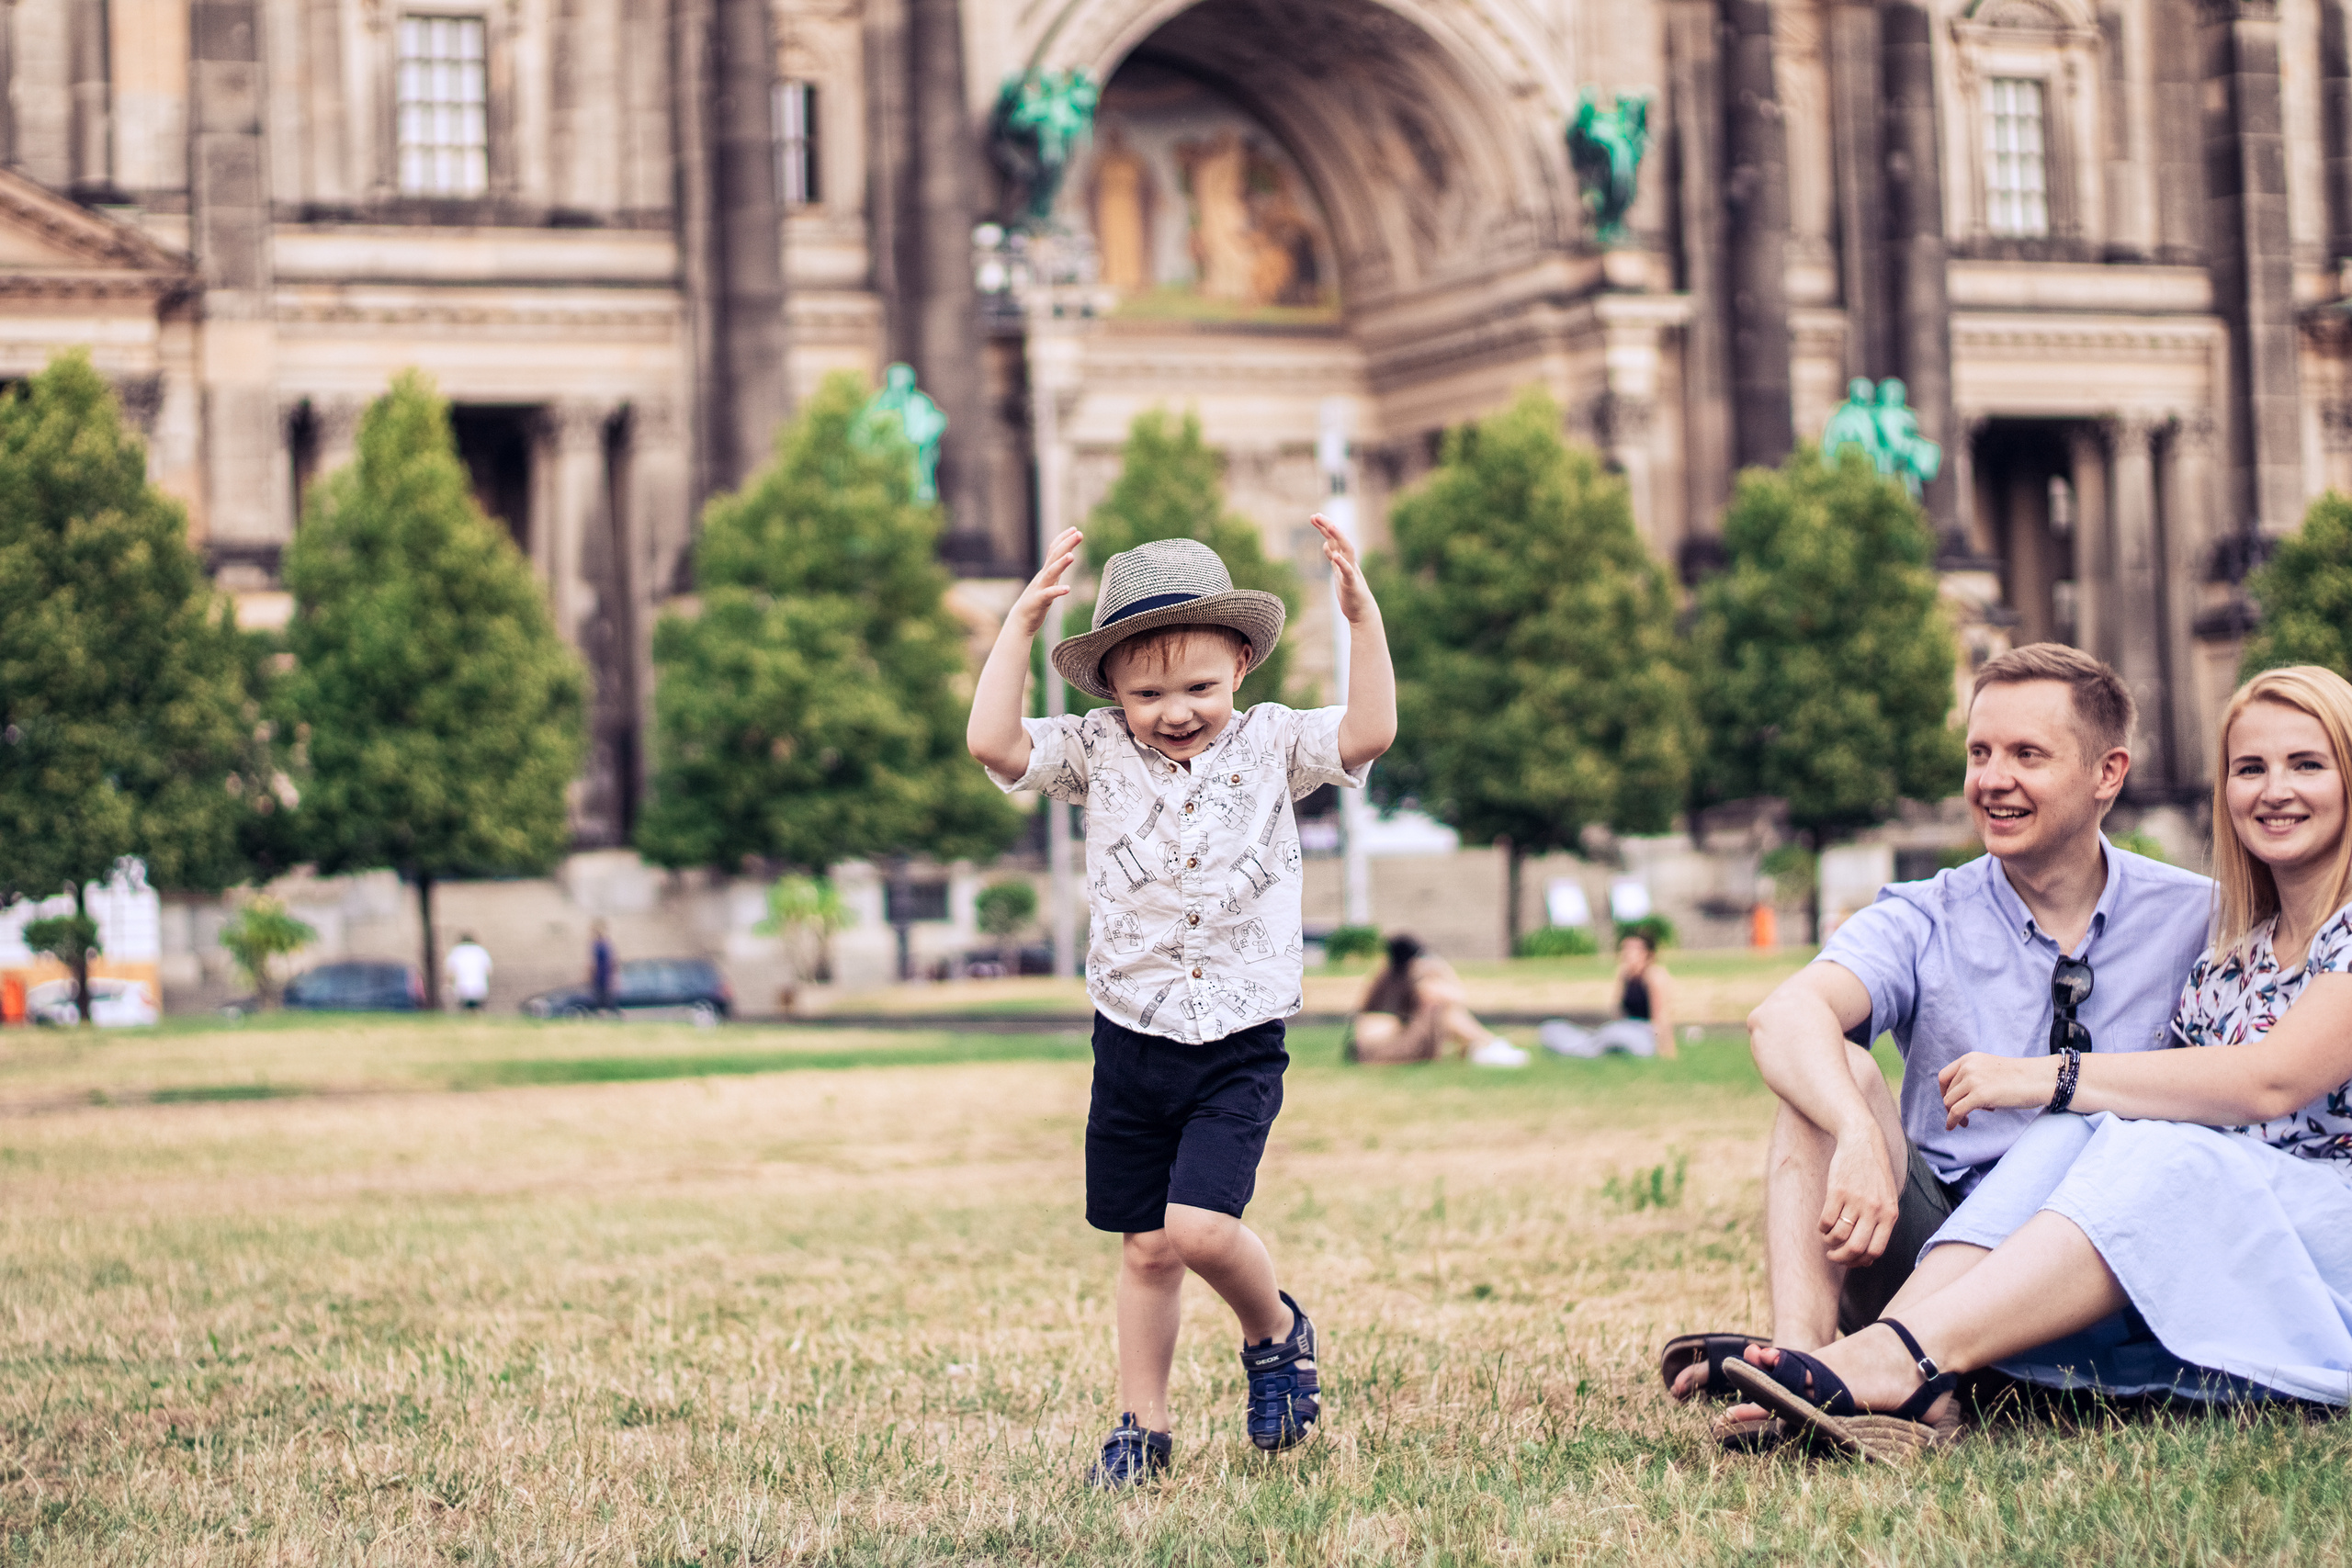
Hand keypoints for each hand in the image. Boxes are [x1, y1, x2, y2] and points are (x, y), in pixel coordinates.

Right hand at [1010, 528, 1082, 636]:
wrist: (1021, 620)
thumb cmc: (1037, 601)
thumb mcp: (1048, 581)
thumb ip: (1056, 569)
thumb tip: (1067, 556)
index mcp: (1046, 572)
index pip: (1053, 550)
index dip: (1063, 539)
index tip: (1074, 529)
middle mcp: (1043, 577)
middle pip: (1054, 557)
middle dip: (1066, 544)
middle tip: (1078, 533)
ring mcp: (1040, 588)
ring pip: (1051, 573)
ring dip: (1061, 564)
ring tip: (1071, 556)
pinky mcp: (1039, 601)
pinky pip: (1049, 595)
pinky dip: (1057, 591)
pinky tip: (1067, 589)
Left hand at [1310, 513, 1375, 622]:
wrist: (1362, 611)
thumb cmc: (1350, 592)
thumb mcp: (1338, 572)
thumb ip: (1333, 558)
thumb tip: (1326, 545)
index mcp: (1344, 559)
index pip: (1334, 539)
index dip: (1325, 527)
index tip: (1314, 516)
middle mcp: (1349, 561)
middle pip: (1340, 539)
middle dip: (1329, 526)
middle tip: (1316, 515)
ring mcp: (1351, 571)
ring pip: (1347, 550)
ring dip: (1339, 537)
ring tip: (1330, 526)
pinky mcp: (1352, 584)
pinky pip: (1348, 572)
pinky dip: (1342, 563)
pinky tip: (1335, 555)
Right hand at [1819, 1132, 1901, 1265]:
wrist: (1862, 1141)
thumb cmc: (1874, 1173)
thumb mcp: (1887, 1199)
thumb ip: (1882, 1224)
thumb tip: (1868, 1257)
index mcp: (1890, 1214)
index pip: (1876, 1251)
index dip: (1860, 1261)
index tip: (1851, 1260)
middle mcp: (1874, 1209)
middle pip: (1856, 1247)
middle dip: (1841, 1257)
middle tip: (1834, 1256)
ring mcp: (1856, 1200)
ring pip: (1839, 1236)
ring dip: (1829, 1242)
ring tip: (1827, 1238)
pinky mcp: (1837, 1191)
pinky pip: (1826, 1221)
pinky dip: (1822, 1228)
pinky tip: (1823, 1225)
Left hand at [1940, 1051, 2062, 1128]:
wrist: (2040, 1078)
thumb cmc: (2020, 1078)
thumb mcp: (1990, 1070)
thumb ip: (1974, 1078)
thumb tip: (1961, 1098)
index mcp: (1969, 1059)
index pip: (1944, 1077)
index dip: (1945, 1092)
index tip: (1952, 1102)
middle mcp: (1968, 1067)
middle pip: (1947, 1092)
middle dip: (1952, 1105)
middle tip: (1964, 1115)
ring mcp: (1973, 1080)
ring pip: (1949, 1102)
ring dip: (1954, 1114)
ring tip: (1966, 1121)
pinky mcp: (1979, 1095)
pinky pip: (1956, 1111)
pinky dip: (1952, 1121)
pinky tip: (1954, 1126)